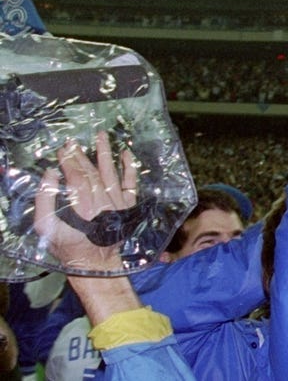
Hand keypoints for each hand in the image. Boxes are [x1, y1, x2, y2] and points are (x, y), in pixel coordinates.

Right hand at [33, 132, 137, 272]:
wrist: (95, 264)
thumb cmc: (67, 247)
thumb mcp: (46, 229)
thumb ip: (44, 201)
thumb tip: (50, 174)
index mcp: (82, 209)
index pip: (77, 179)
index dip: (70, 163)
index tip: (62, 150)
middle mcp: (103, 204)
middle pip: (92, 174)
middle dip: (82, 156)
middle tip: (74, 142)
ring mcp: (118, 205)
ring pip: (111, 174)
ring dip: (106, 153)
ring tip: (102, 135)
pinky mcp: (128, 208)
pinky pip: (131, 185)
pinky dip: (130, 169)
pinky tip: (127, 154)